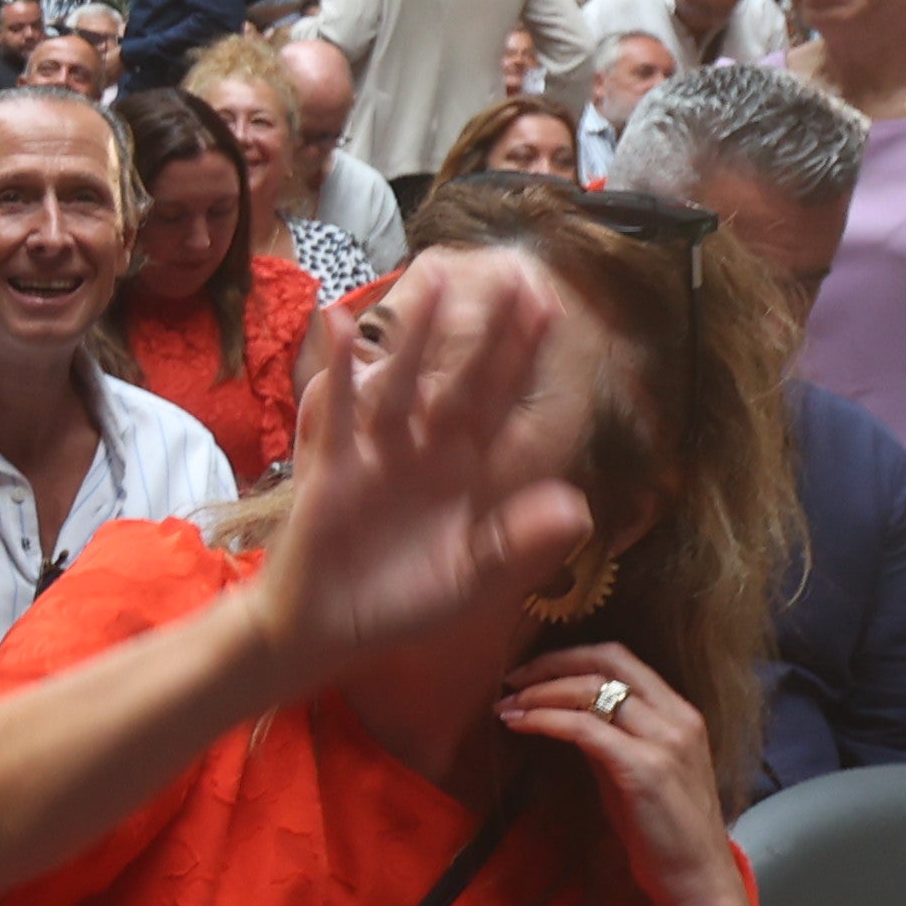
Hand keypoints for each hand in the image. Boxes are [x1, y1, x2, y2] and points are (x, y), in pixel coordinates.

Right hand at [246, 260, 592, 684]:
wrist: (327, 631)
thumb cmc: (402, 604)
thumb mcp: (473, 581)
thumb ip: (522, 544)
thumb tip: (578, 506)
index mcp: (468, 475)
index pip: (507, 408)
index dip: (529, 363)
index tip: (556, 312)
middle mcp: (427, 452)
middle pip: (464, 382)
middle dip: (489, 333)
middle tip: (516, 274)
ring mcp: (379, 454)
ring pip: (405, 383)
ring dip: (419, 334)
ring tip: (438, 276)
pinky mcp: (333, 467)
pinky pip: (337, 412)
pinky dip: (338, 368)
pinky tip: (337, 320)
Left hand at [494, 643, 738, 905]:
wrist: (696, 879)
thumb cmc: (663, 831)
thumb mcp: (637, 771)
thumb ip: (610, 737)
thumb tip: (566, 714)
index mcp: (680, 714)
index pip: (622, 659)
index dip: (571, 657)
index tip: (532, 671)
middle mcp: (678, 718)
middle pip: (607, 660)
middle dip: (552, 663)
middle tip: (512, 679)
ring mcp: (665, 742)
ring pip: (592, 689)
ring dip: (540, 691)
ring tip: (507, 705)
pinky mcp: (644, 769)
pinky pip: (584, 728)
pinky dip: (546, 719)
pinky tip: (520, 724)